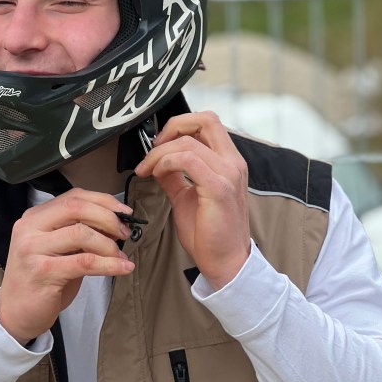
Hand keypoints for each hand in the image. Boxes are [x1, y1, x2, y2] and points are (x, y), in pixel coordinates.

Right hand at [0, 189, 134, 344]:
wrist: (16, 313)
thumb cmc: (41, 281)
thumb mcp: (58, 250)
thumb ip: (78, 233)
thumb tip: (115, 225)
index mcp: (34, 218)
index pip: (73, 197)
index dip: (103, 201)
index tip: (124, 212)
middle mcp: (30, 228)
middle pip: (76, 208)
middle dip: (108, 218)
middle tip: (124, 233)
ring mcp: (33, 249)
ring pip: (81, 234)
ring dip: (109, 244)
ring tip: (121, 256)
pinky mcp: (43, 272)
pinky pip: (85, 262)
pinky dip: (110, 264)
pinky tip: (123, 268)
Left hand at [135, 111, 250, 289]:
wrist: (225, 262)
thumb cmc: (209, 234)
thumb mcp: (186, 197)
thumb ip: (174, 177)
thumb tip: (156, 164)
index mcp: (228, 162)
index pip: (207, 123)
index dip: (179, 126)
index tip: (158, 145)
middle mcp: (233, 162)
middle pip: (205, 119)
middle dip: (172, 127)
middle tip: (153, 149)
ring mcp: (228, 173)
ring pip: (189, 141)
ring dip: (160, 152)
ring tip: (149, 170)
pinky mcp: (219, 188)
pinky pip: (187, 160)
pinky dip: (166, 162)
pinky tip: (158, 175)